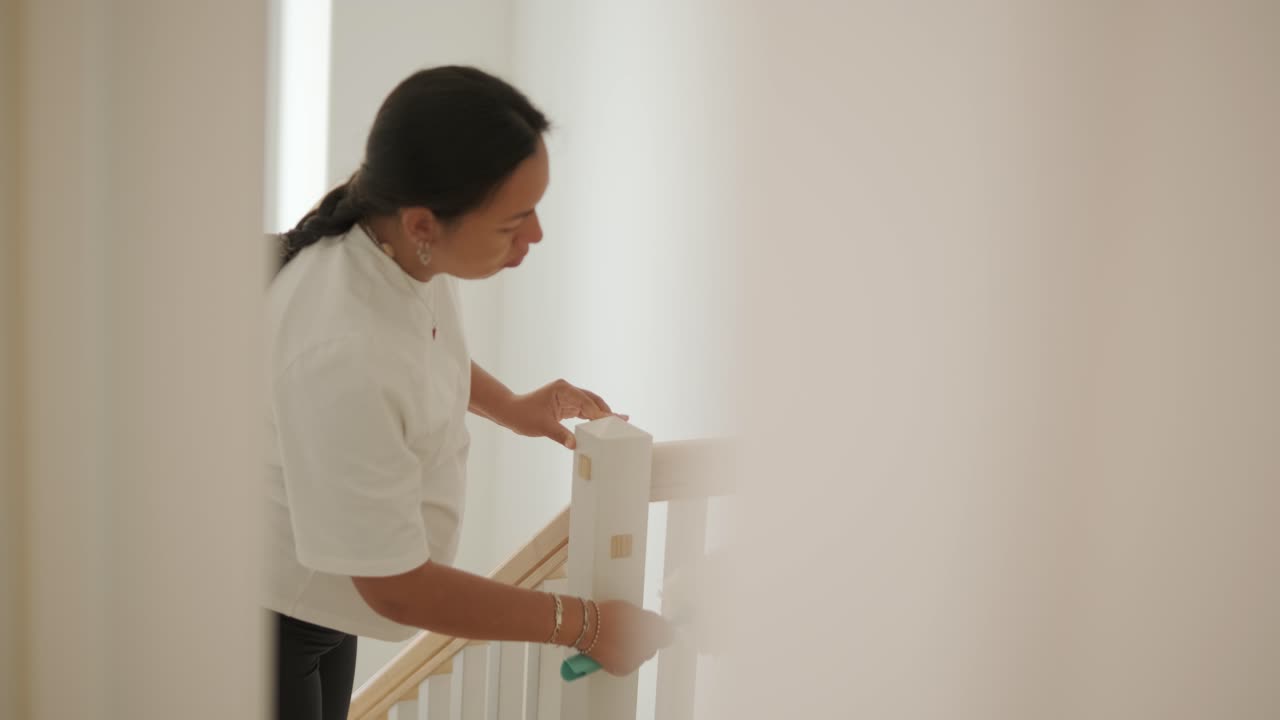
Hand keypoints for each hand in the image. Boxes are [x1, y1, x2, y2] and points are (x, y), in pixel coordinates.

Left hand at [501, 379, 627, 448]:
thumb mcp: (542, 426)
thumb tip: (575, 445)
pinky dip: (593, 418)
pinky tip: (604, 423)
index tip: (611, 422)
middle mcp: (567, 390)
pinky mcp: (566, 405)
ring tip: (620, 422)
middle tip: (624, 420)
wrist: (510, 412)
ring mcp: (567, 397)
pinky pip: (584, 411)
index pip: (585, 401)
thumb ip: (560, 435)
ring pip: (590, 405)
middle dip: (607, 411)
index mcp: (562, 389)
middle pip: (592, 400)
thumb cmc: (523, 415)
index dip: (599, 413)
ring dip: (602, 414)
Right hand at [581, 599, 674, 676]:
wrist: (586, 627)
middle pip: (653, 645)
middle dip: (646, 640)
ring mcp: (636, 659)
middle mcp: (648, 646)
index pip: (667, 634)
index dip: (662, 631)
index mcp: (652, 629)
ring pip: (641, 656)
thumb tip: (654, 624)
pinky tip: (613, 650)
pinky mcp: (624, 669)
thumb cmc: (606, 614)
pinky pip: (630, 663)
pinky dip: (624, 659)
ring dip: (635, 650)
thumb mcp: (630, 610)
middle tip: (630, 631)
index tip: (657, 629)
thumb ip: (645, 619)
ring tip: (618, 640)